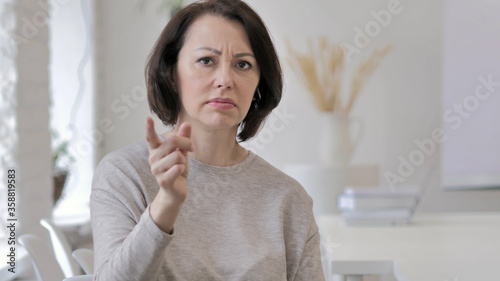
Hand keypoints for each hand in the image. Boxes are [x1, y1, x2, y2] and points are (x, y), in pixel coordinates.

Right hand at [146, 117, 191, 231]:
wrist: (176, 190)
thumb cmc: (177, 168)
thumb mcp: (182, 151)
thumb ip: (183, 138)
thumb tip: (187, 123)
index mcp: (156, 149)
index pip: (150, 137)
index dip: (149, 128)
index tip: (147, 118)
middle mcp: (153, 158)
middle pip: (172, 141)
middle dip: (186, 142)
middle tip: (192, 148)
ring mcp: (156, 170)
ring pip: (177, 155)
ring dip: (184, 159)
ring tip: (181, 164)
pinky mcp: (163, 180)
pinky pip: (177, 168)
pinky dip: (182, 168)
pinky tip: (179, 172)